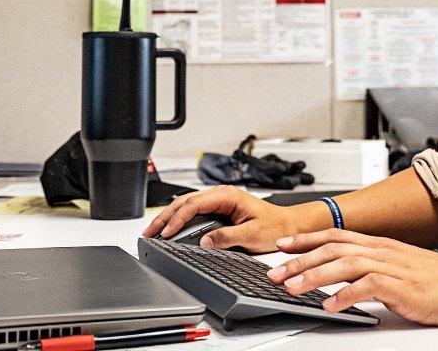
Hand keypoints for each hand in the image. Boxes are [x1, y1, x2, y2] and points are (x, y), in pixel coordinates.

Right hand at [140, 185, 313, 252]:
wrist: (289, 225)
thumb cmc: (275, 226)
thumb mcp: (252, 235)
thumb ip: (228, 237)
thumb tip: (205, 241)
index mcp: (228, 196)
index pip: (195, 204)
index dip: (178, 219)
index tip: (167, 232)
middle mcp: (221, 195)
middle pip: (185, 202)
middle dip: (165, 217)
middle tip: (149, 232)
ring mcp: (218, 201)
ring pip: (186, 206)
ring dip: (169, 218)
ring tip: (153, 231)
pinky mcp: (218, 210)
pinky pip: (192, 212)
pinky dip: (178, 220)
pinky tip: (169, 228)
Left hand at [266, 229, 437, 325]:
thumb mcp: (401, 268)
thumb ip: (374, 267)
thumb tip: (347, 274)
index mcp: (381, 245)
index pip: (336, 235)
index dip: (307, 239)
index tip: (283, 245)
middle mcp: (383, 250)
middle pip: (332, 248)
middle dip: (299, 259)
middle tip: (274, 270)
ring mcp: (392, 266)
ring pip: (343, 264)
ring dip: (313, 275)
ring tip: (291, 287)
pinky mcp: (401, 286)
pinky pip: (366, 288)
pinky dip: (344, 296)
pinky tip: (328, 306)